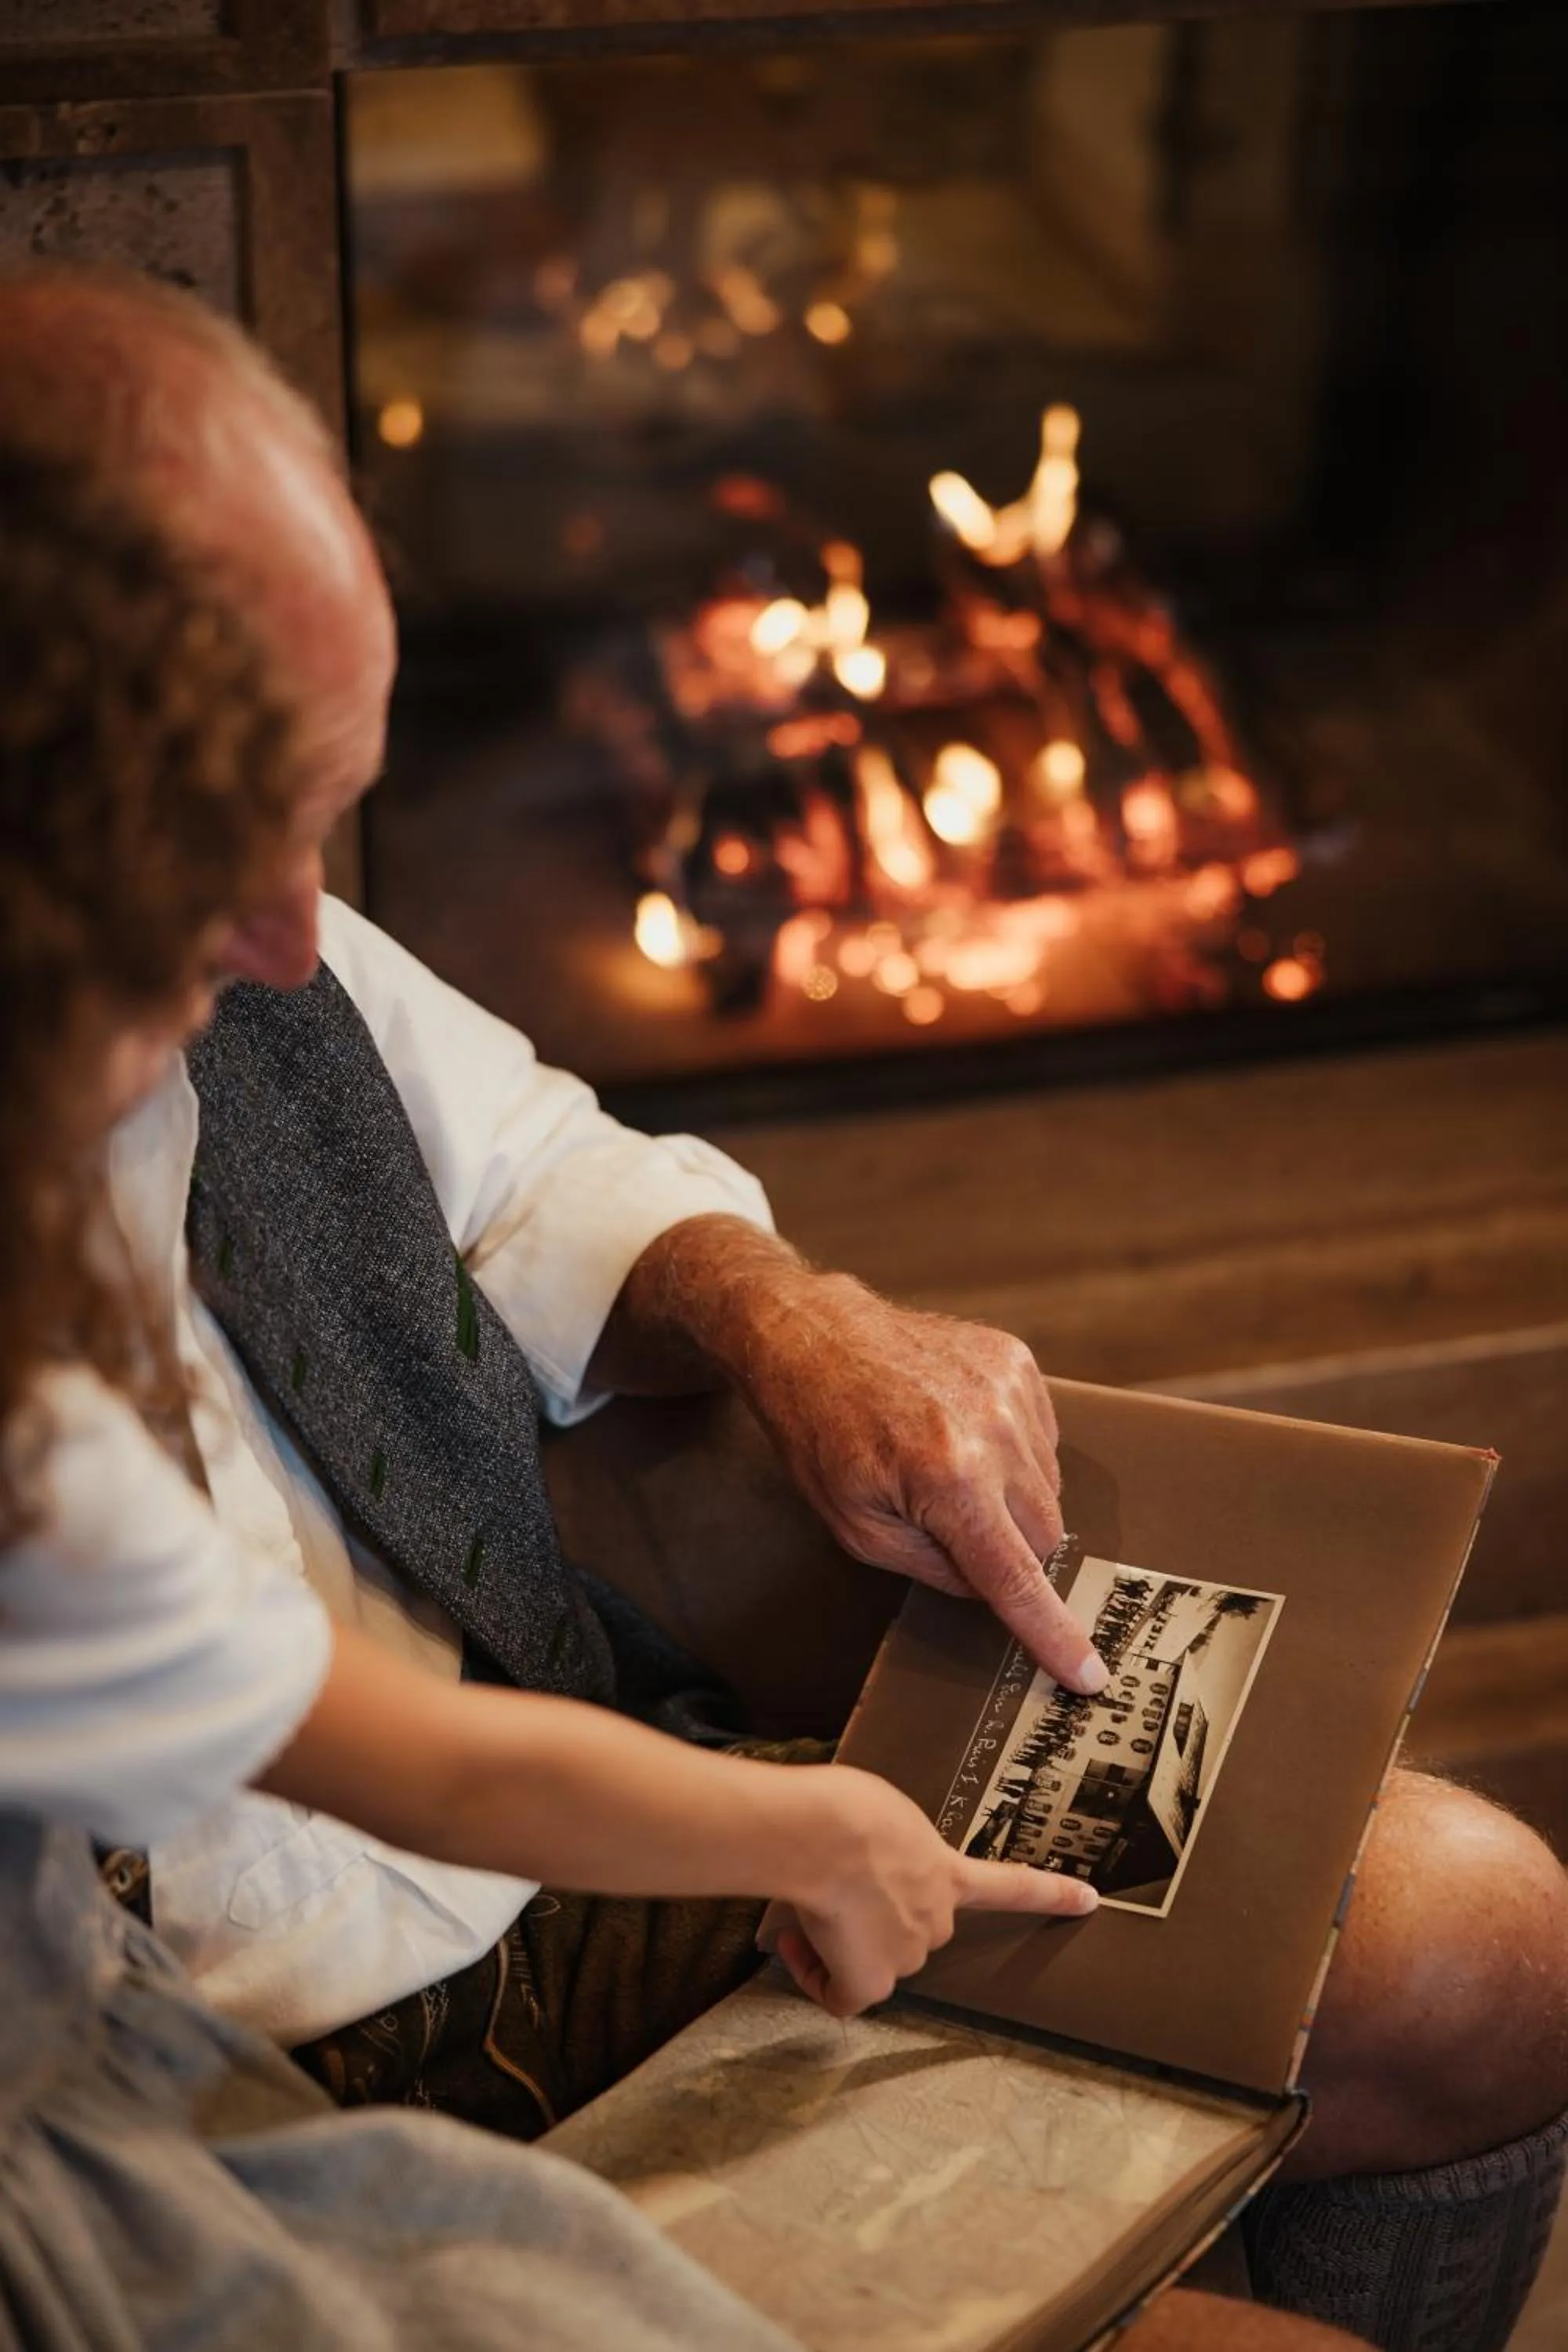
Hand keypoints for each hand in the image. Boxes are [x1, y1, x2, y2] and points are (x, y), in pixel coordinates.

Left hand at [735, 1267, 1107, 1692]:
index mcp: (947, 1480)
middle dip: (1008, 1549)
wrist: (812, 1338)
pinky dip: (1012, 1452)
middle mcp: (991, 1431)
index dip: (1052, 1633)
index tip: (1089, 1675)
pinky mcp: (1016, 1359)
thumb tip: (993, 1588)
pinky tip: (961, 1433)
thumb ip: (935, 1569)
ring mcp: (1009, 1387)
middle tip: (950, 1528)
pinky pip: (1043, 1437)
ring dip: (1009, 1497)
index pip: (1015, 1578)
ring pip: (1049, 1487)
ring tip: (944, 1466)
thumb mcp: (858, 1529)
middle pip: (1044, 1535)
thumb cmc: (822, 1437)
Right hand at [761, 1762, 1096, 2017]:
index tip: (1090, 1899)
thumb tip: (858, 1866)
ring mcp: (906, 1953)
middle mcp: (935, 1918)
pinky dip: (817, 1974)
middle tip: (836, 1886)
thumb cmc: (845, 1811)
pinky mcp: (869, 1980)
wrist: (823, 1835)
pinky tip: (796, 1942)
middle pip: (911, 1928)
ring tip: (810, 1898)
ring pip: (873, 1958)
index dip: (1050, 1894)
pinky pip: (840, 1994)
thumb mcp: (882, 1813)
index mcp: (946, 1869)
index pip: (1011, 1886)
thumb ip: (891, 1844)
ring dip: (845, 1938)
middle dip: (876, 1914)